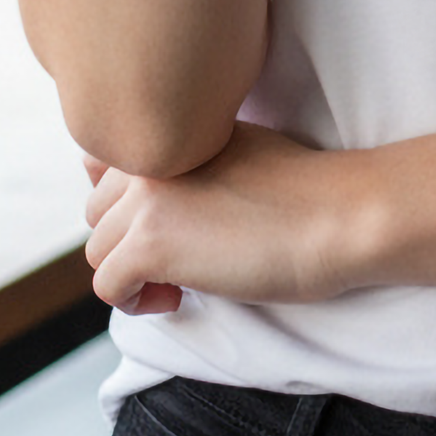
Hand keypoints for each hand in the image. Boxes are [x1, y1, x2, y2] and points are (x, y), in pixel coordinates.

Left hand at [83, 126, 376, 311]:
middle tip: (183, 260)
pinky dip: (136, 302)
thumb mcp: (236, 153)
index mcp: (171, 132)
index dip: (130, 206)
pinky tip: (179, 297)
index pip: (103, 166)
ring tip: (183, 282)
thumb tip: (148, 198)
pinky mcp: (149, 244)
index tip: (171, 227)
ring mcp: (145, 199)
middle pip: (98, 213)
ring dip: (133, 274)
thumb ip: (189, 160)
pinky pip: (107, 286)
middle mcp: (150, 158)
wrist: (337, 217)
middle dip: (130, 243)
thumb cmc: (304, 194)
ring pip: (98, 251)